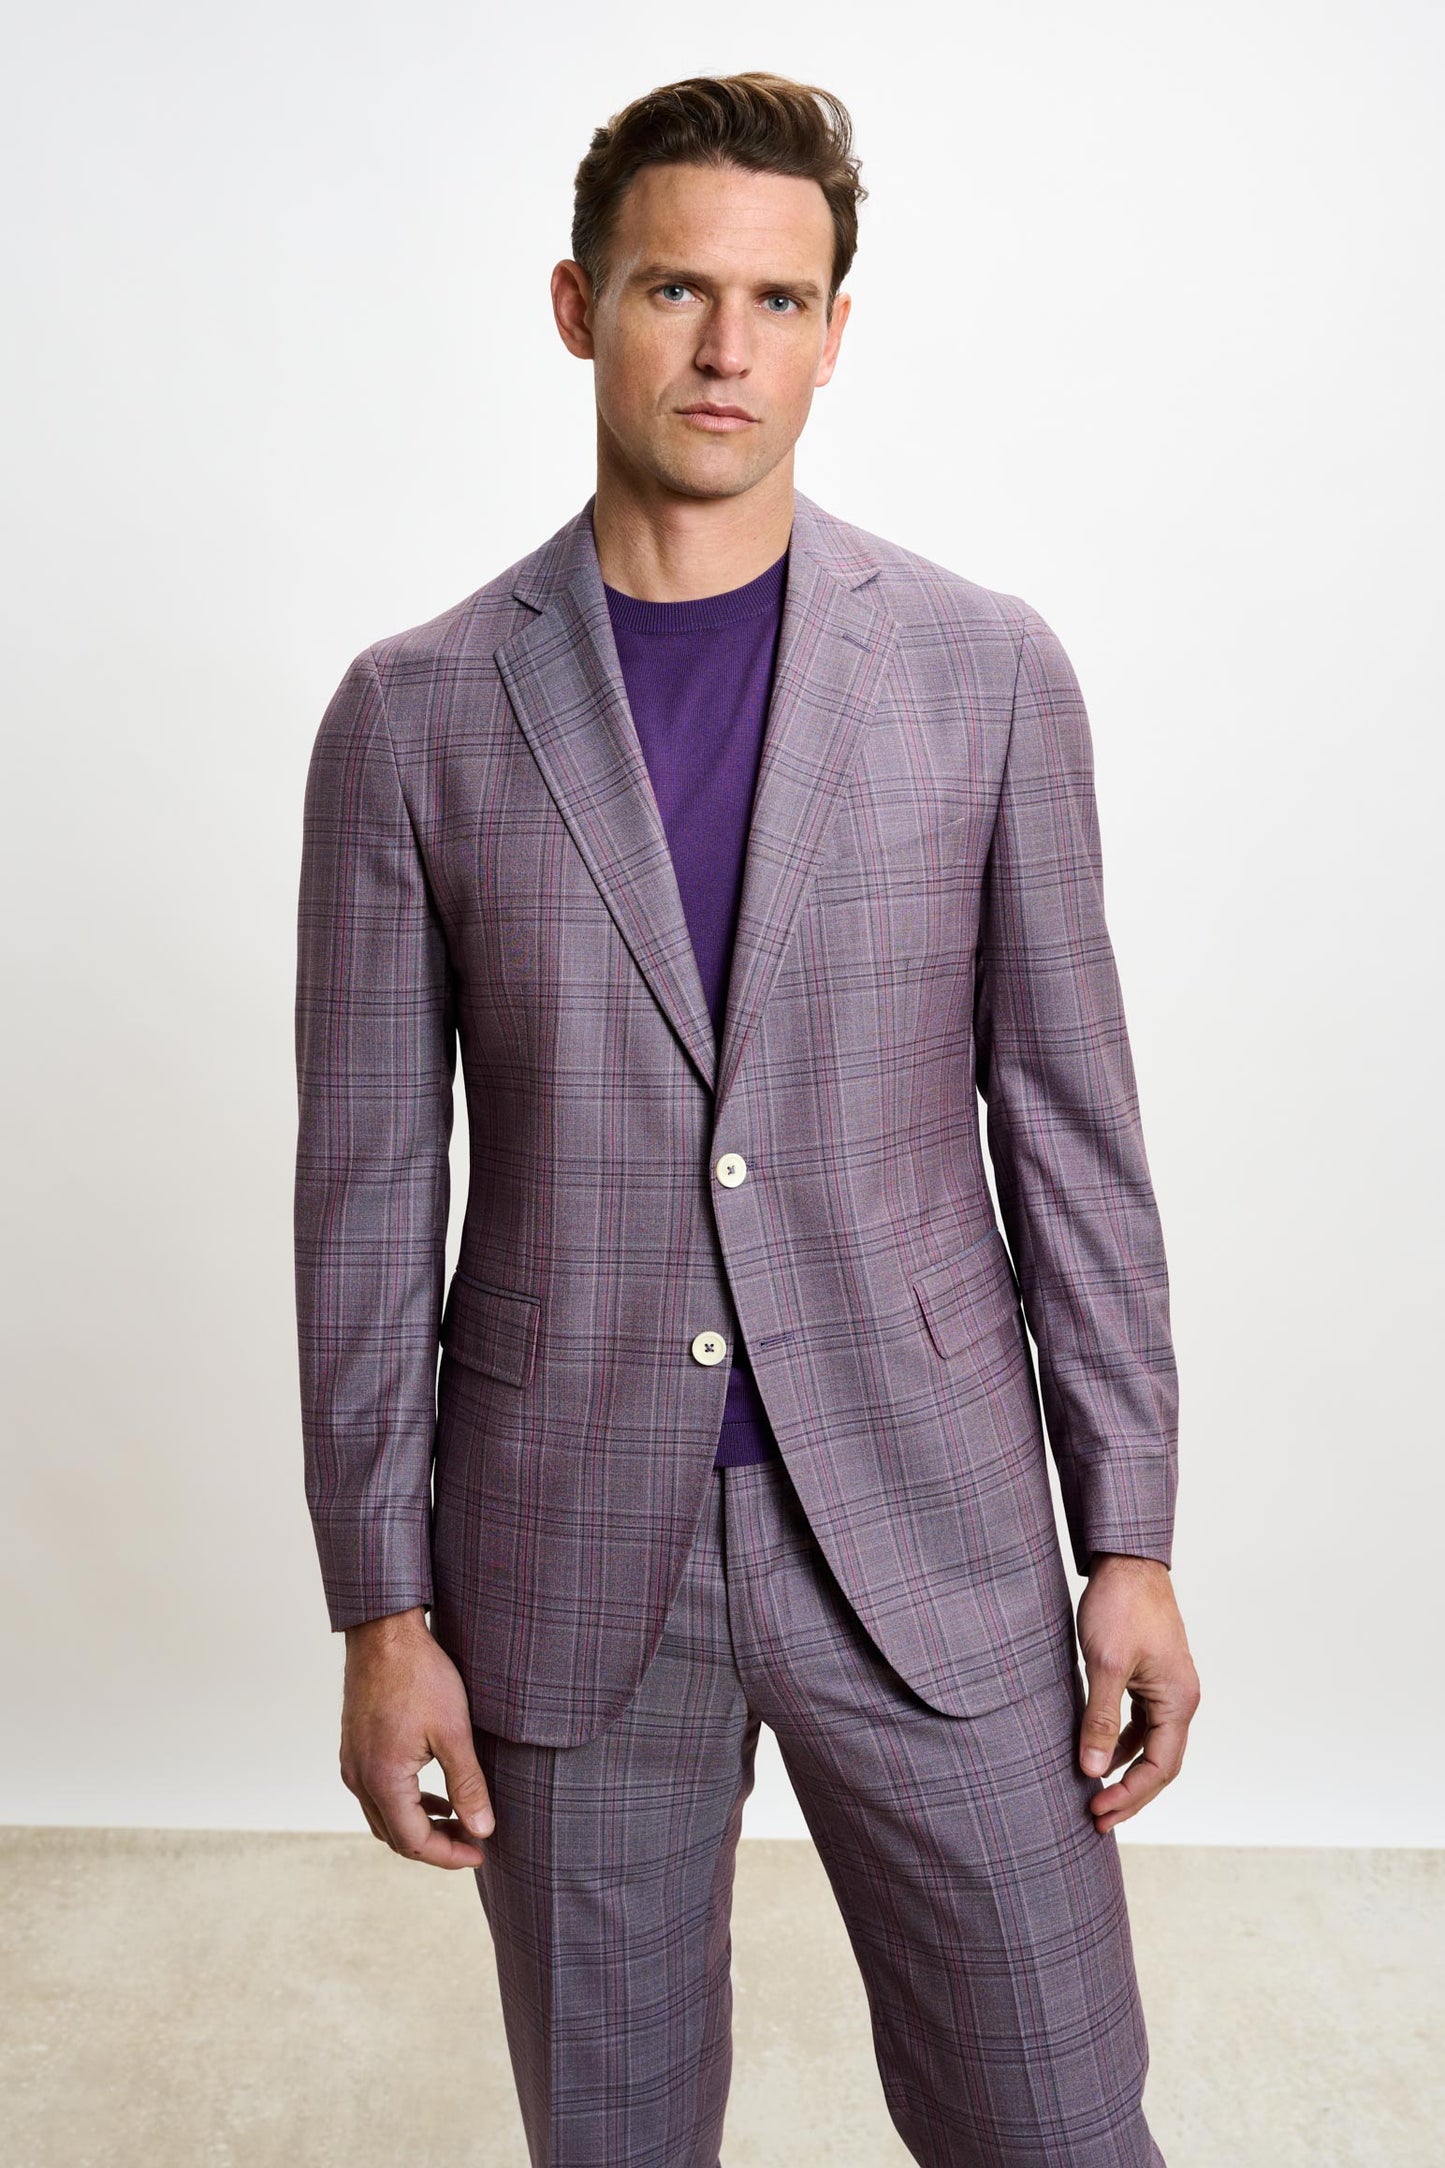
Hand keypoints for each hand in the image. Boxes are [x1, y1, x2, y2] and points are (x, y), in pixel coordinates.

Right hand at [340, 1607, 494, 1867]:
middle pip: (395, 1836)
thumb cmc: (420, 1674)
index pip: (414, 1841)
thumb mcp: (454, 1730)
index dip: (449, 1854)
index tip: (481, 1851)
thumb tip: (483, 1830)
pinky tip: (434, 1794)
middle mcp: (359, 1778)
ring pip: (384, 1817)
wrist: (384, 1631)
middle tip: (474, 1840)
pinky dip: (406, 1804)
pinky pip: (377, 1794)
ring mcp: (352, 1763)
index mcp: (383, 1778)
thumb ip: (468, 1784)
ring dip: (420, 1825)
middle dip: (436, 1845)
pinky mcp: (354, 1748)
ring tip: (460, 1820)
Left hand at [1075, 1555, 1199, 1832]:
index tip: (1098, 1811)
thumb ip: (1101, 1718)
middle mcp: (1180, 1699)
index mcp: (1178, 1700)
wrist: (1127, 1561)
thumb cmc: (1120, 1606)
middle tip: (1095, 1818)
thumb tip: (1093, 1770)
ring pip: (1150, 1745)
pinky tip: (1098, 1753)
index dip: (1131, 1795)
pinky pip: (1142, 1724)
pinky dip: (1122, 1743)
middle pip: (1159, 1764)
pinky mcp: (1152, 1678)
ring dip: (1125, 1771)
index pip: (1160, 1767)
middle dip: (1129, 1794)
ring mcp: (1168, 1688)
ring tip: (1094, 1794)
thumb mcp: (1105, 1664)